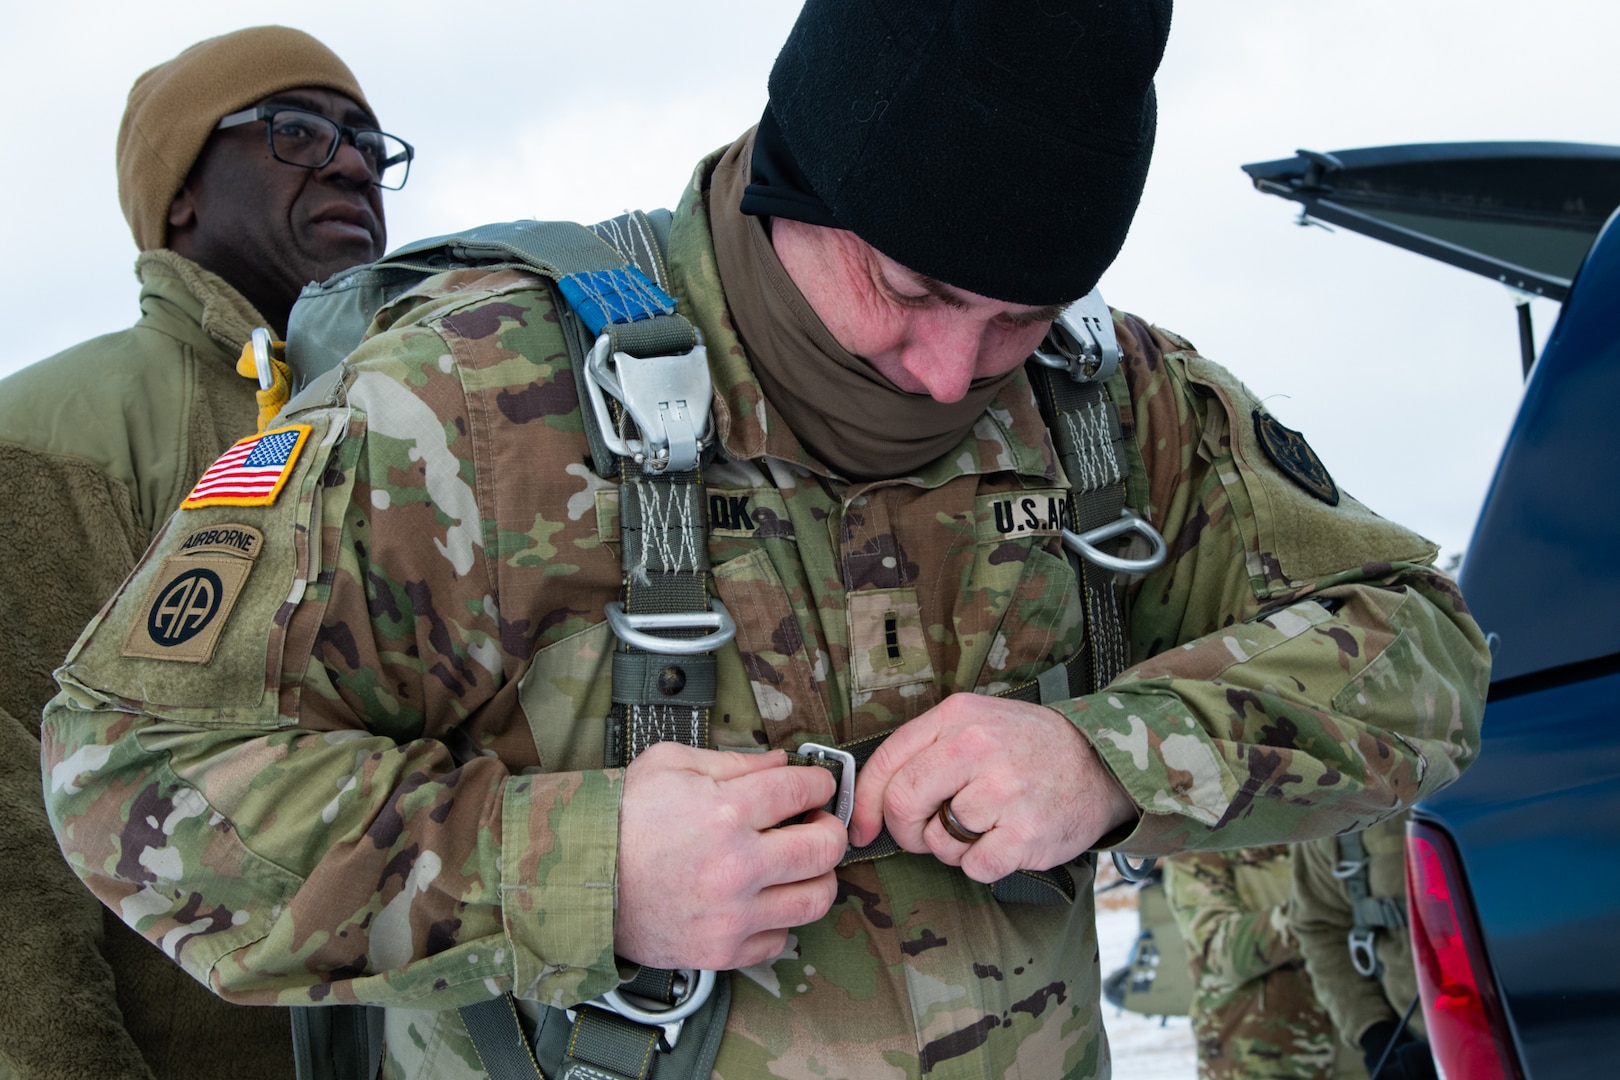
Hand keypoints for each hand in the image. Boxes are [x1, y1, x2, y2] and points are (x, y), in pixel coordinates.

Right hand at [615, 744, 845, 970]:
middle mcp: (737, 865)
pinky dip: (779, 920)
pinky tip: (762, 901)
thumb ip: (734, 760)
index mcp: (725, 810)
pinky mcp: (722, 950)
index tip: (816, 787)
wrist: (578, 880)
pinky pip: (780, 940)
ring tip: (798, 866)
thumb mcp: (670, 763)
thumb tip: (783, 763)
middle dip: (829, 829)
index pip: (804, 790)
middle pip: (825, 848)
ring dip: (817, 878)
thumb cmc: (621, 817)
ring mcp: (732, 914)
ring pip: (817, 899)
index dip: (819, 784)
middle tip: (815, 824)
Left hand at [848, 693, 1137, 883]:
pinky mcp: (1026, 833)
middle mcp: (977, 747)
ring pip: (938, 841)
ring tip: (980, 829)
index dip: (866, 804)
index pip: (887, 762)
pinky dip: (980, 864)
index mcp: (957, 717)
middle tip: (926, 834)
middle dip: (906, 831)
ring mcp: (1003, 791)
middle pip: (904, 803)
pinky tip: (1001, 843)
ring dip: (950, 848)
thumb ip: (923, 751)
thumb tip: (870, 804)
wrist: (1101, 765)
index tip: (864, 828)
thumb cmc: (1027, 747)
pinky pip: (973, 867)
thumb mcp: (975, 722)